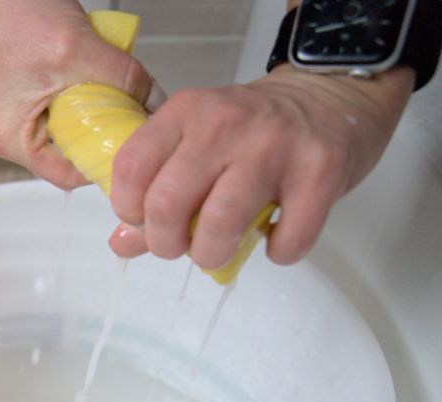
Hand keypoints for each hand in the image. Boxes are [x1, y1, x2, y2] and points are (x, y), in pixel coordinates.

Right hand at [0, 0, 155, 187]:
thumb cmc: (13, 18)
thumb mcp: (78, 49)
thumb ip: (124, 78)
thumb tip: (156, 102)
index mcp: (14, 141)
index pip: (72, 175)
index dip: (108, 160)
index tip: (137, 142)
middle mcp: (15, 139)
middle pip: (75, 155)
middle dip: (106, 133)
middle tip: (132, 110)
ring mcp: (23, 121)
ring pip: (77, 132)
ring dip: (101, 112)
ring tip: (113, 88)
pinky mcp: (32, 103)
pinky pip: (71, 112)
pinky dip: (91, 97)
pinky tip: (97, 77)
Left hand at [107, 66, 413, 268]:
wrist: (332, 96)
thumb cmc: (252, 129)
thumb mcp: (196, 141)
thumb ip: (154, 189)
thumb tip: (121, 243)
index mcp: (186, 112)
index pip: (132, 168)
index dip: (128, 209)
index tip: (143, 221)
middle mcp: (226, 123)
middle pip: (168, 203)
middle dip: (165, 243)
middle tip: (179, 247)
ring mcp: (275, 146)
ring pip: (221, 225)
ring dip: (213, 254)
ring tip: (219, 250)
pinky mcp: (321, 170)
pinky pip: (289, 237)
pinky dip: (279, 252)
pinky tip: (276, 239)